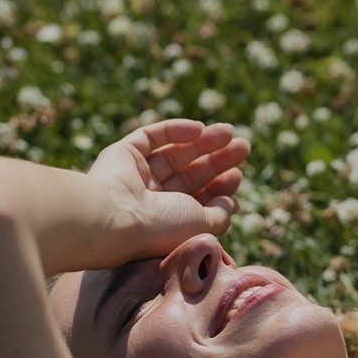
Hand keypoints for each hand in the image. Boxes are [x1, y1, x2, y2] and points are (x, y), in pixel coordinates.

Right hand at [85, 118, 248, 259]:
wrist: (114, 216)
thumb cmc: (158, 228)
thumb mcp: (201, 225)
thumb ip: (219, 214)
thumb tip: (231, 201)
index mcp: (163, 222)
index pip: (195, 200)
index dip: (218, 187)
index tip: (237, 175)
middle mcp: (147, 200)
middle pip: (188, 175)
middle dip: (216, 161)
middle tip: (243, 146)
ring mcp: (134, 176)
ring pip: (172, 153)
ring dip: (202, 142)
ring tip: (229, 133)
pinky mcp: (121, 154)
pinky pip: (150, 137)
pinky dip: (174, 130)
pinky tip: (199, 129)